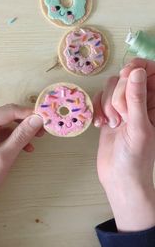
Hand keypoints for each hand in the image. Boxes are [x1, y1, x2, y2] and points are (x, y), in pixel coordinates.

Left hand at [0, 104, 42, 239]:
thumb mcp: (4, 157)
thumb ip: (21, 136)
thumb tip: (37, 120)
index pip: (9, 110)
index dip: (29, 113)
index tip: (45, 118)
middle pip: (8, 115)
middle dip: (26, 122)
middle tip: (43, 130)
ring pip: (7, 124)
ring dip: (22, 131)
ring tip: (35, 140)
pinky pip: (2, 133)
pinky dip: (14, 139)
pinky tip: (24, 147)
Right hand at [93, 58, 154, 231]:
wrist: (119, 179)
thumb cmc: (135, 158)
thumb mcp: (138, 127)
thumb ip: (136, 98)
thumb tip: (136, 71)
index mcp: (154, 103)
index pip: (150, 71)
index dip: (138, 67)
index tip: (127, 74)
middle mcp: (140, 102)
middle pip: (125, 77)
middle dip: (119, 96)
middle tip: (122, 117)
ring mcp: (123, 107)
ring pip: (111, 87)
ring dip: (107, 104)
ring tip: (113, 124)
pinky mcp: (108, 113)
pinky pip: (100, 98)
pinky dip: (97, 110)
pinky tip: (100, 125)